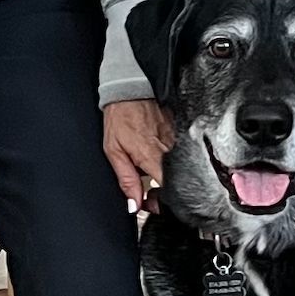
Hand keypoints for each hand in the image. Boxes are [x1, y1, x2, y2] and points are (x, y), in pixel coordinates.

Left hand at [102, 97, 174, 212]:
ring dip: (166, 176)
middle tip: (149, 193)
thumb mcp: (114, 151)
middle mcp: (169, 150)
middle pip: (176, 181)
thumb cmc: (120, 119)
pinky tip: (158, 157)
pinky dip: (170, 161)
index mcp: (152, 157)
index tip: (151, 203)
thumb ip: (126, 180)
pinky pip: (179, 155)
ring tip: (150, 171)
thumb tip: (135, 204)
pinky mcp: (180, 133)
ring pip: (178, 169)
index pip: (168, 189)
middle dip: (163, 192)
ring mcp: (177, 141)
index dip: (162, 202)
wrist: (130, 91)